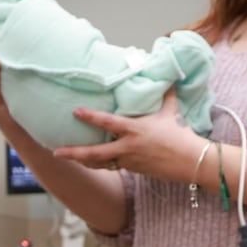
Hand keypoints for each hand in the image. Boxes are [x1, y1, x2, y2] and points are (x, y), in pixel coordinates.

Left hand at [54, 89, 205, 181]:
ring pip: (100, 163)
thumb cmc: (180, 134)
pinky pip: (111, 166)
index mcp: (135, 130)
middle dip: (74, 153)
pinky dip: (99, 163)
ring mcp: (129, 160)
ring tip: (66, 156)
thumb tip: (169, 76)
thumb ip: (166, 94)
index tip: (75, 111)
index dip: (90, 117)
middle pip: (95, 153)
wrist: (190, 161)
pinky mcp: (133, 169)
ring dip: (82, 160)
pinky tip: (89, 161)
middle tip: (56, 152)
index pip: (108, 122)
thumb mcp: (171, 111)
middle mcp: (128, 147)